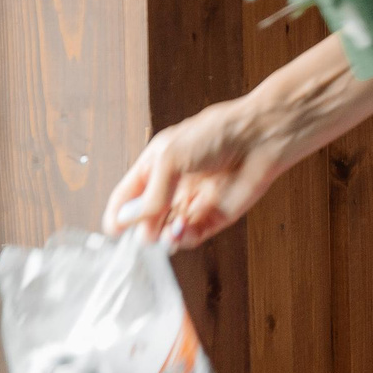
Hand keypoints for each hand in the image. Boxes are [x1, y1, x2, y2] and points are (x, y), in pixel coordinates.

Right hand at [104, 98, 293, 249]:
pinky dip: (185, 238)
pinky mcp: (216, 215)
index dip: (118, 213)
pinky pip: (193, 235)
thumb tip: (129, 219)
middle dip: (143, 229)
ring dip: (164, 236)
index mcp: (158, 164)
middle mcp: (175, 185)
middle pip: (147, 217)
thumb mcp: (171, 158)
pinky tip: (183, 231)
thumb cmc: (217, 134)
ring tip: (167, 232)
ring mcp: (195, 201)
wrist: (260, 138)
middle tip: (145, 234)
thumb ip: (150, 193)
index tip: (112, 231)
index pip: (128, 194)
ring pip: (168, 230)